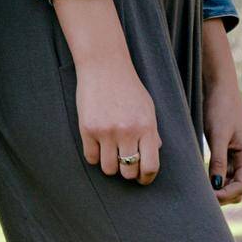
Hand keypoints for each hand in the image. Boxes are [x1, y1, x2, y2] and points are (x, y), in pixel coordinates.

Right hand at [53, 0, 159, 184]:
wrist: (103, 64)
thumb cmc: (128, 86)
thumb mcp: (147, 107)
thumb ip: (151, 132)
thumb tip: (154, 154)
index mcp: (146, 127)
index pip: (150, 167)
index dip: (146, 178)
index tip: (142, 178)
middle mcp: (127, 131)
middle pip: (128, 171)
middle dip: (127, 171)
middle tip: (124, 163)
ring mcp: (106, 131)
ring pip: (108, 169)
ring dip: (110, 164)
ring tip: (110, 152)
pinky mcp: (87, 128)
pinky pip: (91, 158)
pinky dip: (95, 156)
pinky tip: (97, 145)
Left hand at [203, 75, 241, 203]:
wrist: (219, 86)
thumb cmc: (220, 107)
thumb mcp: (217, 134)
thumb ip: (219, 161)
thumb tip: (216, 186)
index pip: (241, 185)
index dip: (226, 194)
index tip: (209, 197)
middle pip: (237, 187)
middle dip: (223, 195)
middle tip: (202, 198)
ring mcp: (238, 155)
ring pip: (230, 181)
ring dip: (219, 188)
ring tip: (200, 190)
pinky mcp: (228, 150)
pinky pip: (224, 171)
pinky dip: (216, 178)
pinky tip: (202, 179)